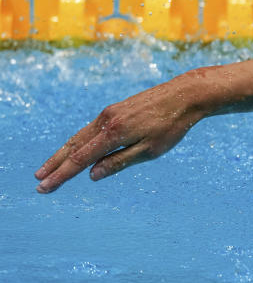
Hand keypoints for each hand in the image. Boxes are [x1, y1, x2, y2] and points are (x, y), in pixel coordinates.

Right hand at [35, 74, 207, 192]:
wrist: (184, 95)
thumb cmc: (172, 126)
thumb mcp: (150, 150)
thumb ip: (120, 162)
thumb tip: (92, 175)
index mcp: (114, 133)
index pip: (80, 159)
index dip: (61, 175)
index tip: (44, 187)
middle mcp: (106, 121)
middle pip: (73, 147)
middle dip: (55, 165)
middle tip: (38, 181)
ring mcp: (109, 113)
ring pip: (79, 136)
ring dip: (62, 153)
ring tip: (49, 168)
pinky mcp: (115, 110)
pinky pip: (90, 129)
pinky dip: (77, 142)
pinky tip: (74, 150)